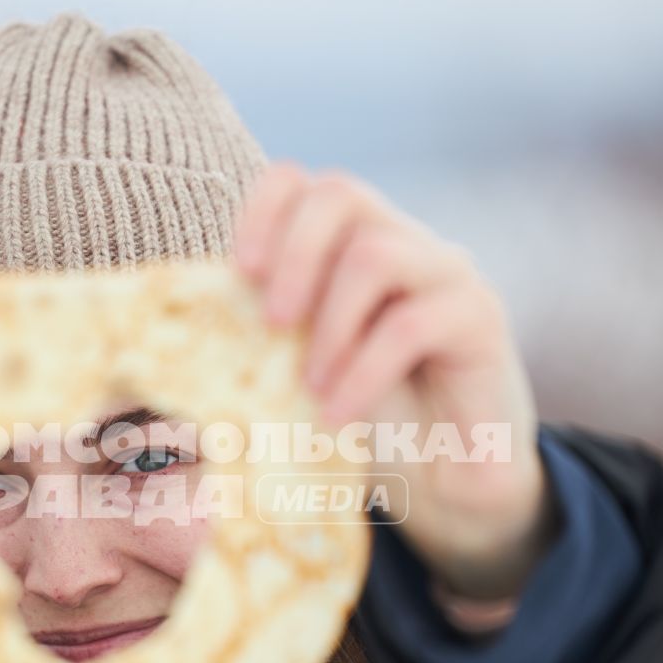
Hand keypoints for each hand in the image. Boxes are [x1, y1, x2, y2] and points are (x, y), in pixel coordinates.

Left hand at [233, 162, 552, 605]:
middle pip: (341, 194)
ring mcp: (447, 272)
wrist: (452, 478)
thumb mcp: (307, 370)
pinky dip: (363, 371)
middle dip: (294, 255)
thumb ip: (269, 338)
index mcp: (354, 243)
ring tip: (311, 387)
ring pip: (376, 254)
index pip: (304, 183)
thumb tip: (181, 336)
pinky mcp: (480, 317)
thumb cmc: (370, 420)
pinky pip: (410, 324)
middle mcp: (405, 241)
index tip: (239, 270)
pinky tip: (339, 413)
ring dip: (329, 323)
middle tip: (273, 322)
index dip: (263, 209)